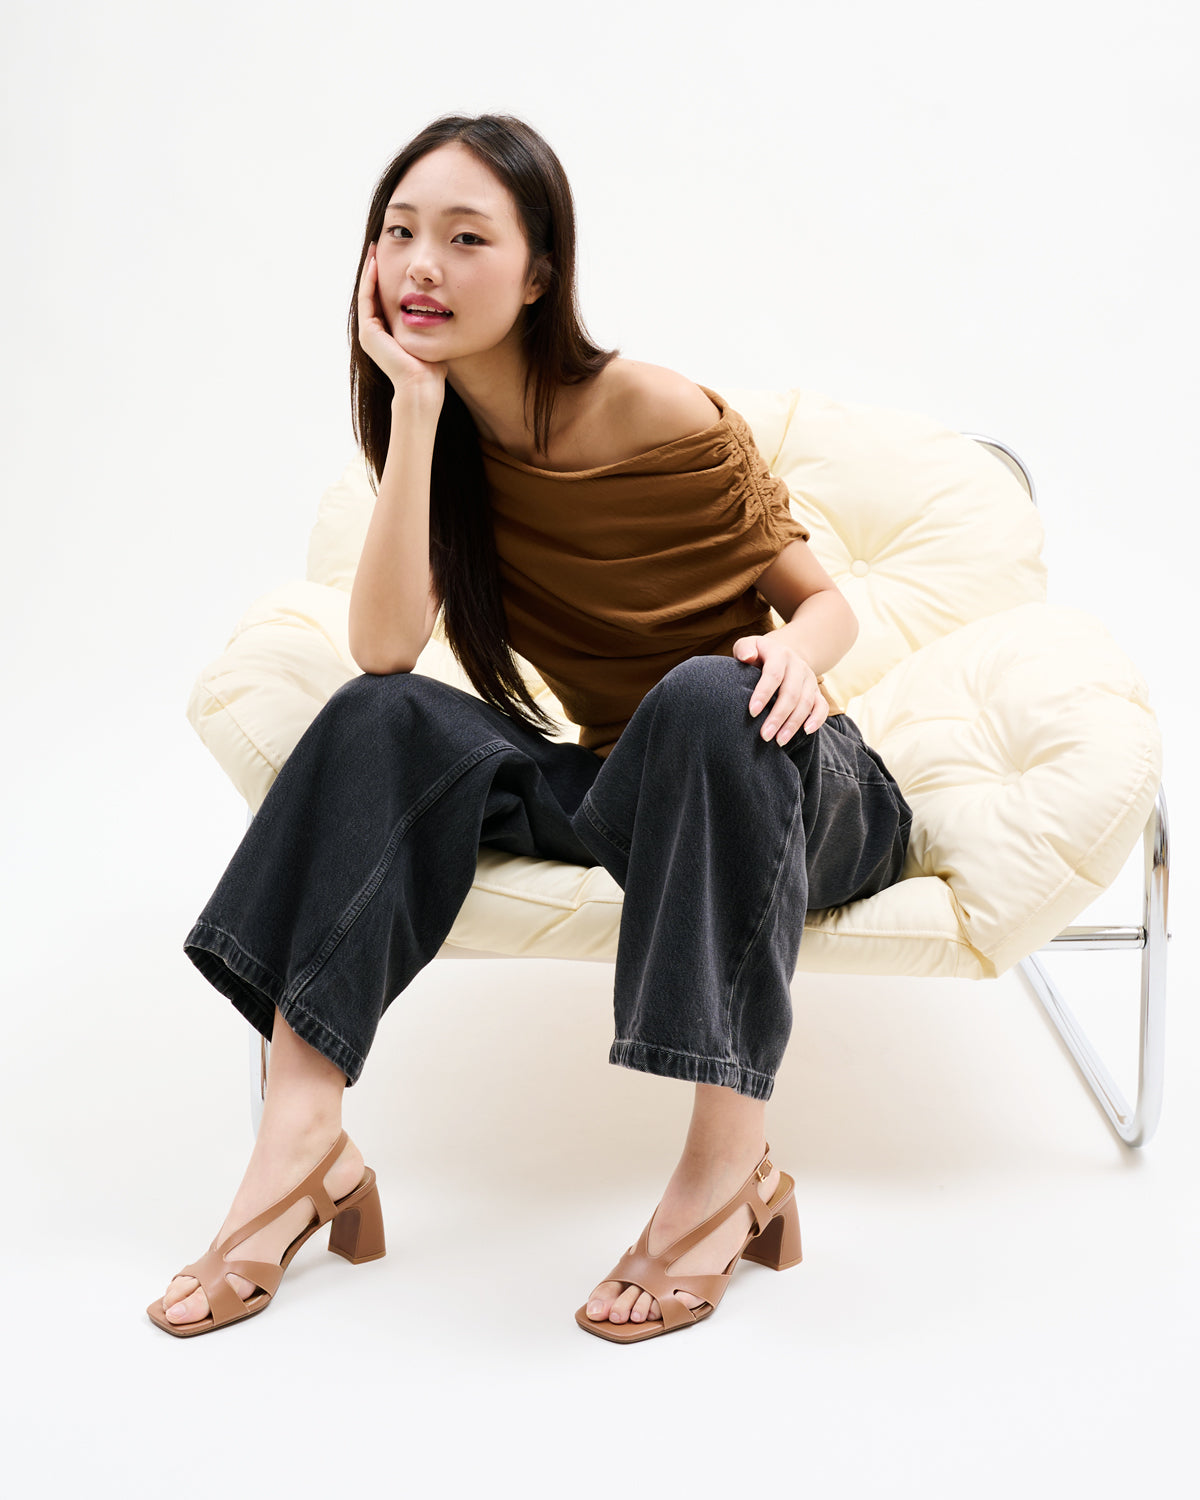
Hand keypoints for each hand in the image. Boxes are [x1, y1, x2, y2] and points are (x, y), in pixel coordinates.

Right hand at [356, 243, 447, 408]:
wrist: (423, 387)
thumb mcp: (431, 336)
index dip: (387, 276)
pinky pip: (366, 300)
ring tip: (375, 248)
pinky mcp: (368, 333)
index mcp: (387, 332)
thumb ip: (431, 322)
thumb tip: (443, 308)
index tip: (394, 256)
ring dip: (370, 270)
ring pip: (367, 293)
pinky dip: (369, 281)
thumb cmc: (432, 369)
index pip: (384, 297)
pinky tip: (375, 263)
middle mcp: (375, 332)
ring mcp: (369, 333)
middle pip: (373, 292)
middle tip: (379, 245)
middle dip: (376, 269)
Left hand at [732, 633, 828, 743]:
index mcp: (779, 653)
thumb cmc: (757, 655)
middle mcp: (798, 665)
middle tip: (764, 736)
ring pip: (806, 702)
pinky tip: (806, 732)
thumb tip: (747, 657)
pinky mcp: (816, 691)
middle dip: (778, 716)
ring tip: (779, 741)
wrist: (780, 656)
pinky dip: (817, 719)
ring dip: (793, 723)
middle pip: (791, 693)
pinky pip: (821, 706)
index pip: (774, 674)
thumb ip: (744, 650)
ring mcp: (809, 679)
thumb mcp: (747, 646)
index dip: (763, 693)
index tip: (752, 712)